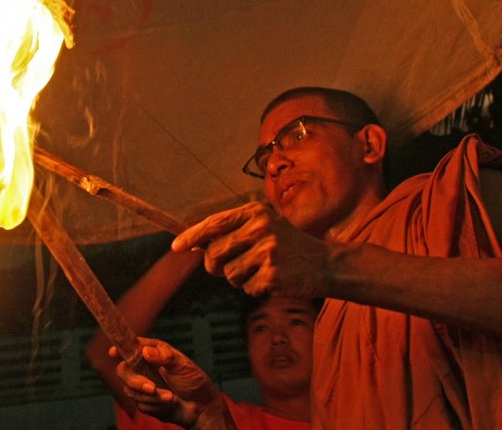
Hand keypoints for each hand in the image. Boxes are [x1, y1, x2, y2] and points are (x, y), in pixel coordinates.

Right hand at [111, 339, 230, 429]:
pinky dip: (155, 405)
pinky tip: (169, 403)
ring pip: (130, 390)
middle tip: (152, 388)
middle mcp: (144, 367)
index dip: (121, 348)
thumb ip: (164, 357)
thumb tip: (146, 352)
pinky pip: (140, 404)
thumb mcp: (183, 365)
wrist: (201, 407)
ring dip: (151, 397)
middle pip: (124, 371)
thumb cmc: (194, 381)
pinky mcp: (145, 402)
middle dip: (136, 381)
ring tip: (170, 397)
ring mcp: (143, 385)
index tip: (113, 352)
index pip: (132, 347)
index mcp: (153, 353)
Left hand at [172, 202, 329, 297]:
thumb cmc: (288, 247)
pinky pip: (245, 288)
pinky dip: (254, 288)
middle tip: (229, 267)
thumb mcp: (264, 227)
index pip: (214, 223)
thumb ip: (233, 232)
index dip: (192, 236)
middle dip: (215, 265)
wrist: (325, 264)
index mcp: (255, 212)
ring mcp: (267, 250)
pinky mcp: (272, 273)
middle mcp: (260, 227)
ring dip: (239, 278)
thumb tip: (195, 244)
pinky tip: (271, 280)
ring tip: (260, 270)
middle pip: (214, 253)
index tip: (176, 247)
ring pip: (228, 274)